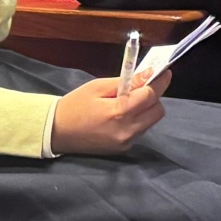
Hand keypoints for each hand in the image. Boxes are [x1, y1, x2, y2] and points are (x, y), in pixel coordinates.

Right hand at [50, 75, 167, 154]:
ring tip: (126, 103)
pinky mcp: (123, 149)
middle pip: (158, 110)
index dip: (160, 81)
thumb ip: (126, 81)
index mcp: (119, 112)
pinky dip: (136, 120)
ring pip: (150, 121)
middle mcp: (127, 130)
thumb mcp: (97, 87)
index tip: (164, 71)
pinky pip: (140, 130)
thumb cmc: (74, 105)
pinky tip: (119, 116)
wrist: (55, 132)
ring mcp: (126, 142)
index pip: (150, 95)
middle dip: (153, 97)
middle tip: (140, 88)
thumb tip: (148, 74)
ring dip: (145, 109)